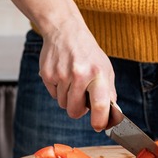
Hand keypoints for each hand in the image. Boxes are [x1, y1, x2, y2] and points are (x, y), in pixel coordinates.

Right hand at [0, 0, 116, 131]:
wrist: (65, 31)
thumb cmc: (88, 52)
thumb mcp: (105, 68)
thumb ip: (108, 92)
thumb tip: (110, 115)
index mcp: (98, 73)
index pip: (100, 104)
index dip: (100, 120)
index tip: (98, 126)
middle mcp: (79, 74)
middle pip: (75, 111)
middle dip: (78, 110)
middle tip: (82, 99)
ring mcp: (61, 74)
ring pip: (63, 104)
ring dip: (68, 99)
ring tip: (73, 81)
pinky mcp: (47, 74)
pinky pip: (53, 95)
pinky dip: (58, 90)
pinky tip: (63, 75)